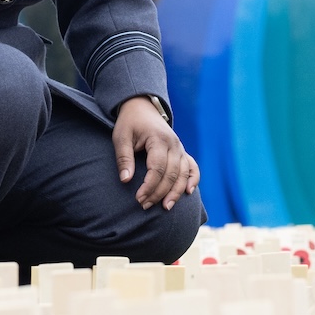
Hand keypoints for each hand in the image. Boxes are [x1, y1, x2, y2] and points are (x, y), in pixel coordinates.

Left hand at [113, 96, 198, 210]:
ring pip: (183, 174)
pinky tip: (188, 192)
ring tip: (165, 207)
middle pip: (171, 174)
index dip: (149, 186)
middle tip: (145, 206)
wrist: (142, 107)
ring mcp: (180, 148)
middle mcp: (174, 144)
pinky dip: (193, 179)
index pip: (157, 168)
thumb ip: (124, 158)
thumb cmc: (130, 123)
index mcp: (159, 139)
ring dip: (175, 192)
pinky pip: (192, 167)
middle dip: (159, 193)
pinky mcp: (182, 151)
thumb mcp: (121, 137)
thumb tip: (126, 180)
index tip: (138, 198)